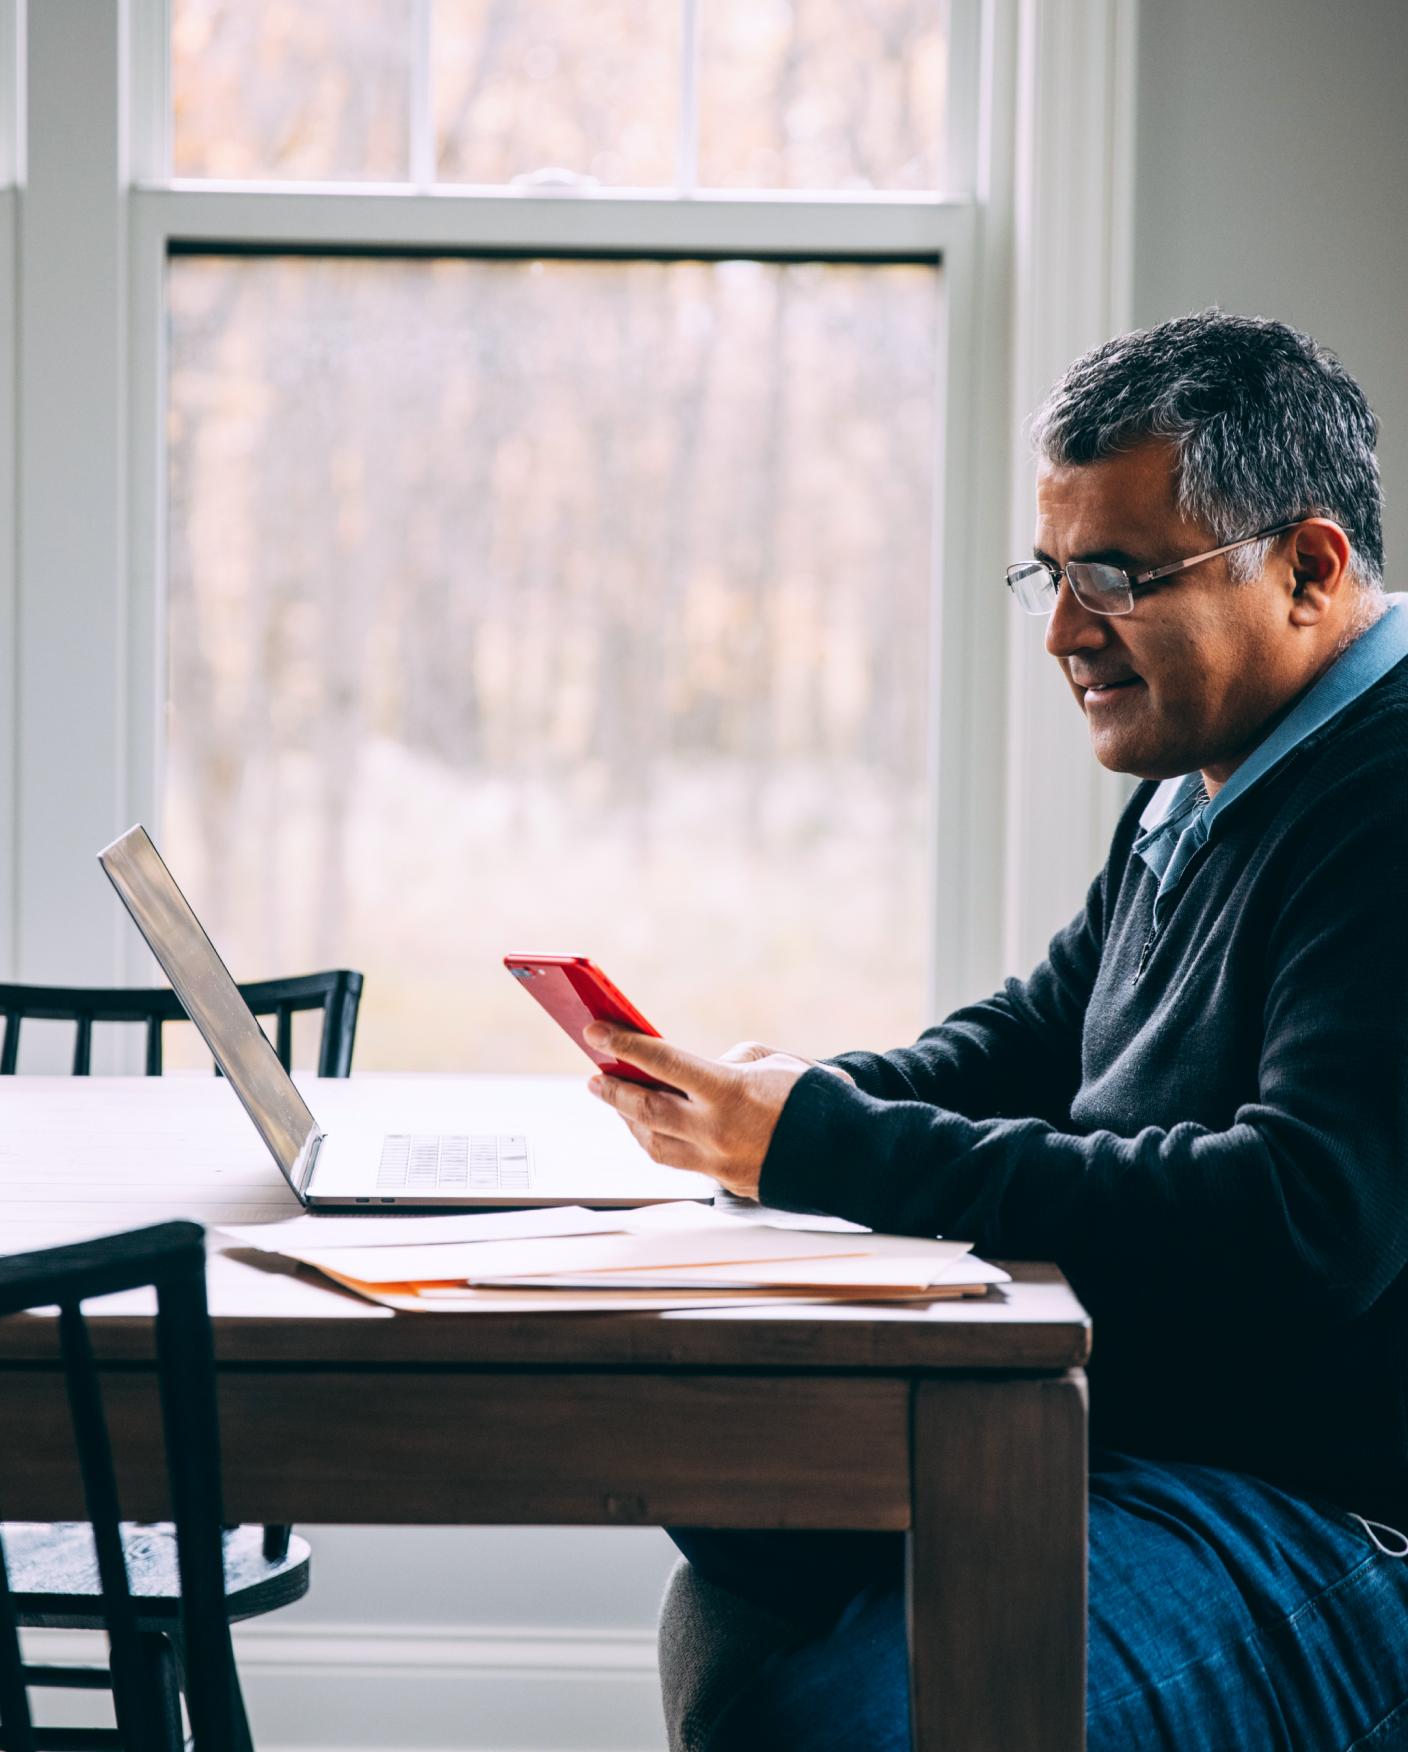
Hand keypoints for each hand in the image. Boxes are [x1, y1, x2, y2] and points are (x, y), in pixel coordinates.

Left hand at [583, 1026, 840, 1198]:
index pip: (663, 1063)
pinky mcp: (725, 1183)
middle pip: (646, 1110)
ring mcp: (718, 1162)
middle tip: (595, 1076)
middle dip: (614, 1091)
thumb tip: (691, 1076)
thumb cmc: (815, 1099)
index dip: (624, 1045)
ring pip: (654, 1144)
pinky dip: (657, 1142)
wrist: (851, 1153)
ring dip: (629, 1121)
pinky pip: (678, 1162)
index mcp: (729, 1092)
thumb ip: (727, 1064)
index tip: (595, 1031)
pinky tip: (649, 1128)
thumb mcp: (772, 1063)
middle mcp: (717, 1131)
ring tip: (616, 1101)